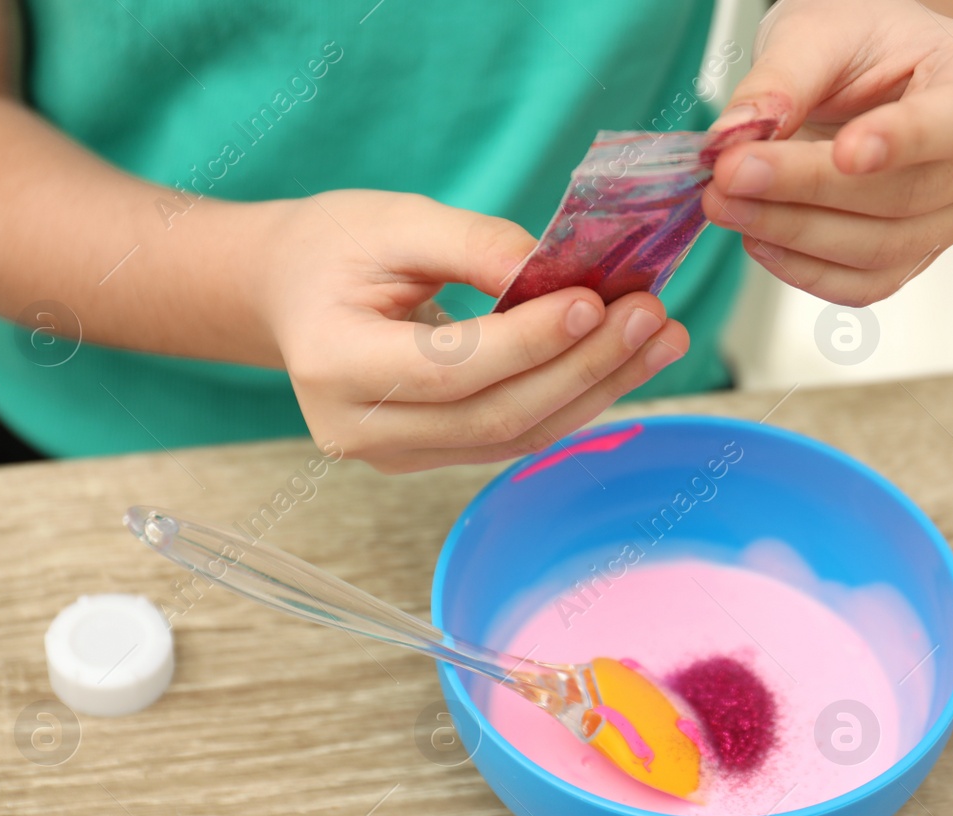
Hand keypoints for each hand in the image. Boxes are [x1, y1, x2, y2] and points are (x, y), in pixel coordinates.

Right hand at [259, 191, 688, 472]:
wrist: (290, 293)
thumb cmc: (333, 247)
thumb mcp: (392, 220)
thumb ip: (473, 244)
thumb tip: (556, 271)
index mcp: (334, 365)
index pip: (448, 370)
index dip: (526, 343)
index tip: (592, 301)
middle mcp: (360, 430)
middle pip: (494, 415)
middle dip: (583, 367)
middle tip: (651, 316)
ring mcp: (395, 456)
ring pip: (516, 437)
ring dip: (598, 389)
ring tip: (661, 338)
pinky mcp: (430, 457)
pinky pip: (515, 437)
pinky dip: (575, 399)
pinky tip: (625, 360)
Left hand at [702, 0, 952, 305]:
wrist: (867, 71)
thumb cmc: (862, 43)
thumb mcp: (818, 31)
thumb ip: (781, 79)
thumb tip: (737, 132)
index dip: (901, 142)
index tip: (844, 152)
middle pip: (903, 197)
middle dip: (807, 190)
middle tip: (731, 173)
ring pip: (880, 250)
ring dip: (793, 234)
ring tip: (727, 204)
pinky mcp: (914, 257)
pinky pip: (863, 284)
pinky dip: (803, 269)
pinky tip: (758, 238)